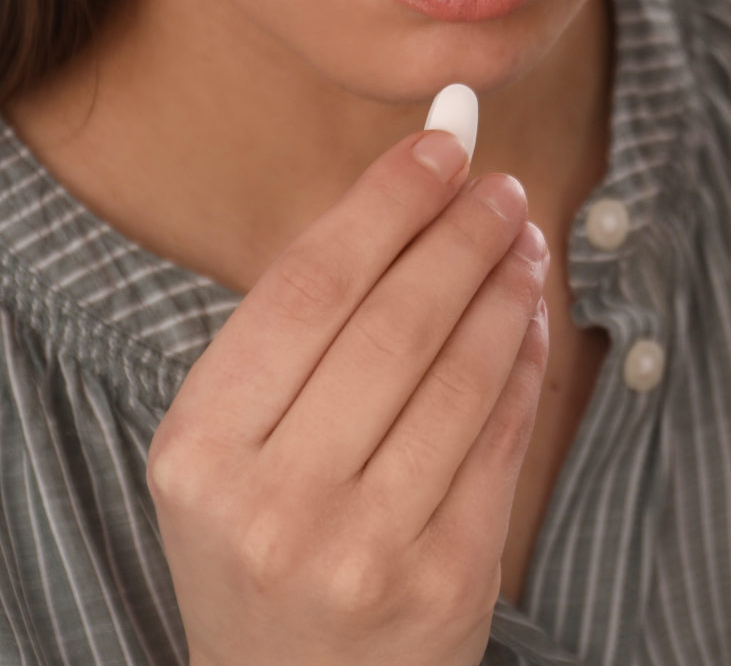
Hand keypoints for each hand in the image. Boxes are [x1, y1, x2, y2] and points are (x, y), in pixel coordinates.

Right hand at [148, 127, 550, 665]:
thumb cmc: (262, 539)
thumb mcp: (233, 444)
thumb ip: (308, 322)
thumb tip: (417, 174)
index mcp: (200, 449)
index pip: (309, 288)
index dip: (386, 204)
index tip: (443, 146)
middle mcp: (271, 502)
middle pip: (393, 323)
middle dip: (460, 236)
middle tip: (503, 186)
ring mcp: (361, 550)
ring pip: (460, 376)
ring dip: (506, 290)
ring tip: (524, 240)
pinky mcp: (443, 584)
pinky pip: (500, 441)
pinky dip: (526, 363)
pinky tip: (531, 317)